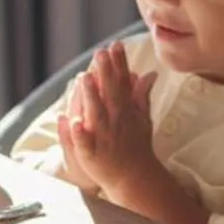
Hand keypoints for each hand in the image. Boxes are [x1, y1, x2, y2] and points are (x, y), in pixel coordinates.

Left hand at [59, 45, 155, 203]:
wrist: (134, 177)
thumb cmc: (136, 146)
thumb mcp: (143, 118)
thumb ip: (142, 95)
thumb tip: (149, 73)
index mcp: (126, 110)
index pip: (122, 83)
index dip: (119, 64)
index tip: (116, 45)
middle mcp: (115, 121)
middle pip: (110, 94)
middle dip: (105, 74)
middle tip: (101, 53)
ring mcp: (104, 137)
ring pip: (96, 114)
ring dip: (91, 97)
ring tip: (86, 78)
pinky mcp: (92, 154)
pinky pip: (85, 143)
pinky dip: (80, 134)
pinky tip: (75, 123)